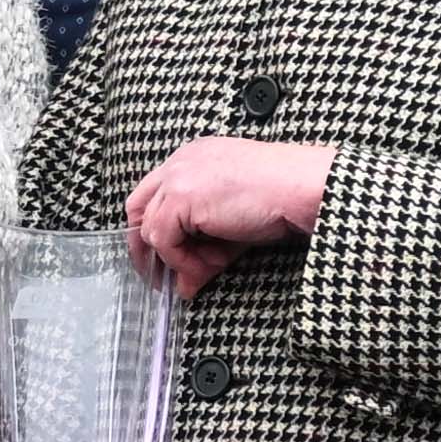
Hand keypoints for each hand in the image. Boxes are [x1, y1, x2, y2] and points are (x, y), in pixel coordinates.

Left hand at [125, 137, 331, 298]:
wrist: (303, 188)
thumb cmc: (282, 199)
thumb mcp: (234, 224)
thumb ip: (206, 249)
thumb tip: (186, 283)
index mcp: (195, 158)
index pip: (154, 195)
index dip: (158, 233)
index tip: (169, 262)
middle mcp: (181, 161)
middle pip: (137, 207)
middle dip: (145, 248)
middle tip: (158, 278)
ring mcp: (178, 176)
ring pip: (150, 230)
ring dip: (176, 260)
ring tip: (204, 273)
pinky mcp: (181, 196)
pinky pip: (162, 240)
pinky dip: (180, 261)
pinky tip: (207, 266)